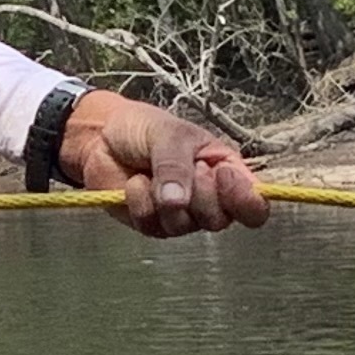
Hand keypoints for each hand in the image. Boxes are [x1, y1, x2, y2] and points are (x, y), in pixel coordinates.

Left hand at [59, 91, 267, 236]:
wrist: (100, 137)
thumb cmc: (143, 128)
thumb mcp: (169, 134)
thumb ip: (177, 166)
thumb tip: (179, 202)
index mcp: (226, 171)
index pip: (254, 203)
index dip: (246, 200)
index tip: (223, 176)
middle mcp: (208, 198)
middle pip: (220, 219)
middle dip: (199, 195)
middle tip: (185, 168)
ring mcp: (181, 214)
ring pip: (184, 225)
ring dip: (163, 198)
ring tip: (150, 172)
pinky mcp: (153, 224)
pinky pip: (153, 226)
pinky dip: (140, 203)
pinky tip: (134, 183)